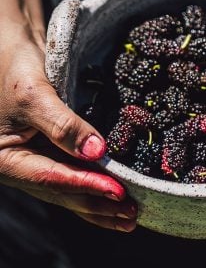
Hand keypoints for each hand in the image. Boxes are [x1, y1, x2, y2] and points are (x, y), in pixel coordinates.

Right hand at [0, 35, 136, 232]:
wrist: (9, 50)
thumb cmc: (12, 67)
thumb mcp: (34, 95)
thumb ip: (63, 126)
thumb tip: (97, 153)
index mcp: (6, 160)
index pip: (51, 178)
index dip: (86, 186)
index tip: (118, 192)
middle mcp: (20, 166)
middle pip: (62, 192)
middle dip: (98, 204)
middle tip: (131, 215)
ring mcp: (35, 160)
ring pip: (69, 189)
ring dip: (99, 203)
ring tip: (129, 217)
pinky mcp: (48, 152)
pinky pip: (72, 174)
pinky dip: (93, 186)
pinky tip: (113, 198)